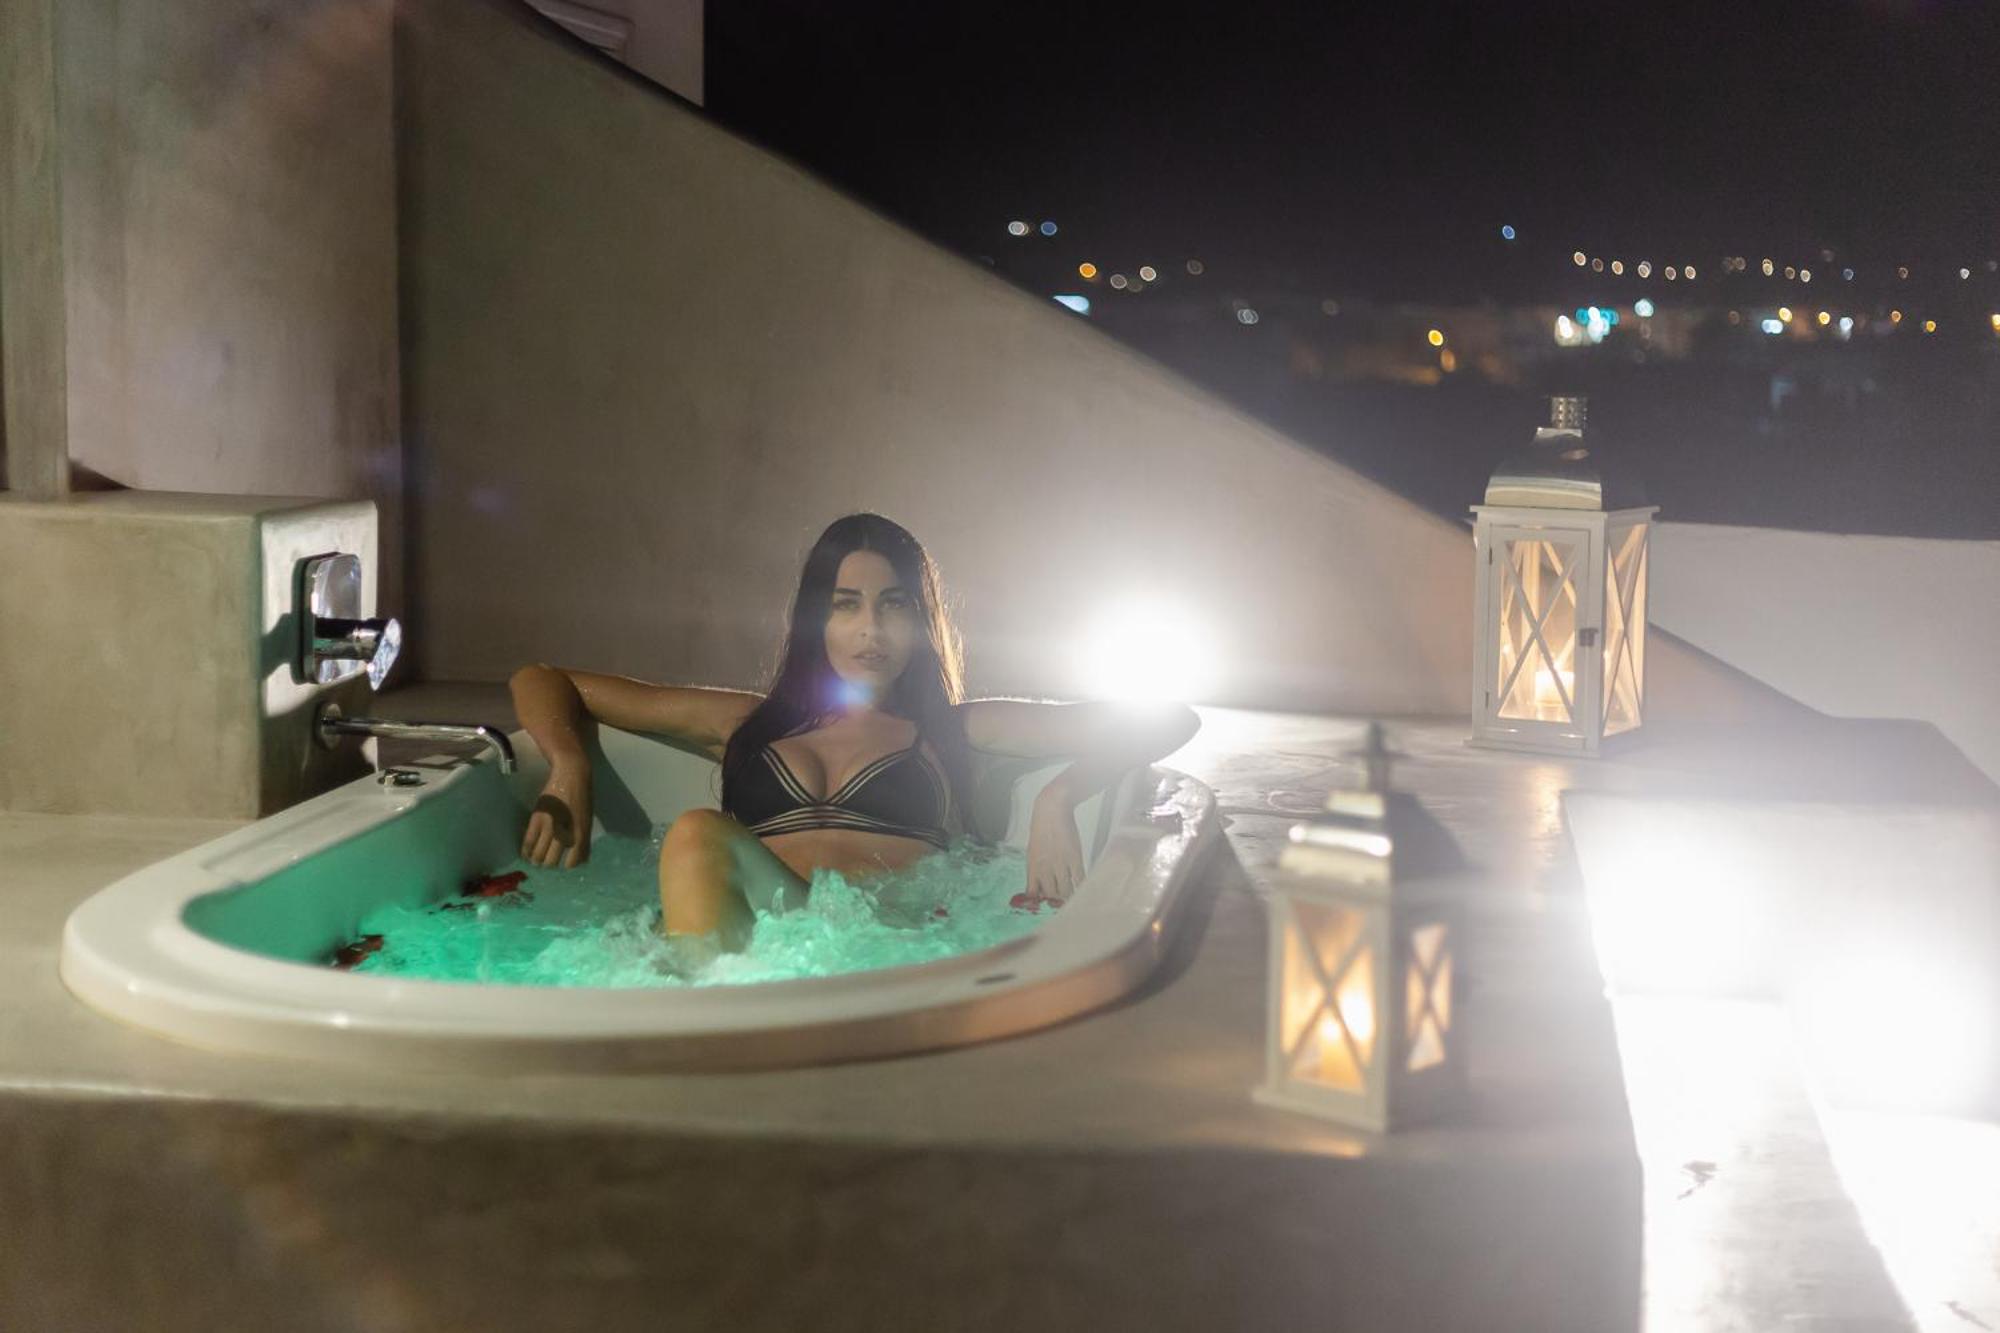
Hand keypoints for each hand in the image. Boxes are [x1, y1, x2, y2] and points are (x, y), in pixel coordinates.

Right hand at [522, 763, 592, 868]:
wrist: (572, 774)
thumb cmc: (582, 796)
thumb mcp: (587, 819)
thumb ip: (584, 839)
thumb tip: (583, 859)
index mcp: (581, 833)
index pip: (574, 861)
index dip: (567, 867)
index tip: (563, 868)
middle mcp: (565, 832)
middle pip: (552, 860)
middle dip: (549, 866)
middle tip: (546, 865)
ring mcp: (550, 826)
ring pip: (539, 854)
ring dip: (536, 861)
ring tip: (535, 862)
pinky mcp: (537, 818)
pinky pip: (529, 841)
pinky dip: (526, 851)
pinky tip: (526, 855)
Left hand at [1023, 787, 1084, 903]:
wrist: (1051, 812)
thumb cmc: (1042, 831)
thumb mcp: (1033, 853)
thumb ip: (1035, 872)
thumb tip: (1037, 890)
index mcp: (1033, 868)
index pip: (1033, 894)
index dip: (1038, 905)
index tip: (1043, 910)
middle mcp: (1045, 869)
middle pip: (1051, 896)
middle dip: (1056, 904)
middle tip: (1062, 908)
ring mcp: (1060, 865)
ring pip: (1065, 891)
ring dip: (1069, 897)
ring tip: (1073, 901)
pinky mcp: (1074, 859)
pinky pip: (1078, 880)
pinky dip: (1080, 887)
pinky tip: (1082, 890)